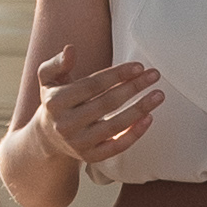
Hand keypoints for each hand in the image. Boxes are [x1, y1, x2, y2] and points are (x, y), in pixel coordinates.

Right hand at [22, 42, 169, 168]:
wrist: (47, 138)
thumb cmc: (56, 101)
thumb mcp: (48, 79)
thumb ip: (57, 63)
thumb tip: (70, 49)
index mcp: (55, 101)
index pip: (92, 85)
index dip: (117, 75)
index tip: (139, 66)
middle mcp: (65, 124)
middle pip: (106, 104)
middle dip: (133, 88)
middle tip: (154, 75)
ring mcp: (77, 143)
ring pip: (114, 126)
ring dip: (140, 109)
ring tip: (158, 95)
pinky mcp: (89, 157)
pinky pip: (116, 147)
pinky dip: (134, 134)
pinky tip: (149, 118)